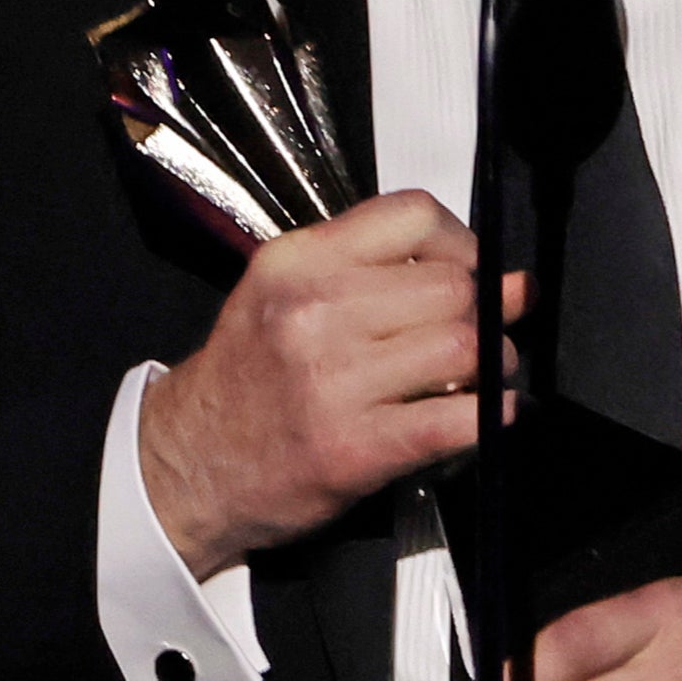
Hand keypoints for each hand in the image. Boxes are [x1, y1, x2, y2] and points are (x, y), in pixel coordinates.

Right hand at [138, 188, 527, 577]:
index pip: (413, 215)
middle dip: (487, 307)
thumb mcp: (283, 293)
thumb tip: (486, 268)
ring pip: (463, 346)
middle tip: (489, 327)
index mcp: (299, 262)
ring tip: (487, 373)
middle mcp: (314, 311)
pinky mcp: (354, 448)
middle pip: (452, 285)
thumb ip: (367, 268)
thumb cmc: (248, 378)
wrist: (187, 465)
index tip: (470, 267)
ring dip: (495, 361)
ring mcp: (333, 381)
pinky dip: (491, 416)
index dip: (462, 241)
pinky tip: (494, 414)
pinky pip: (455, 420)